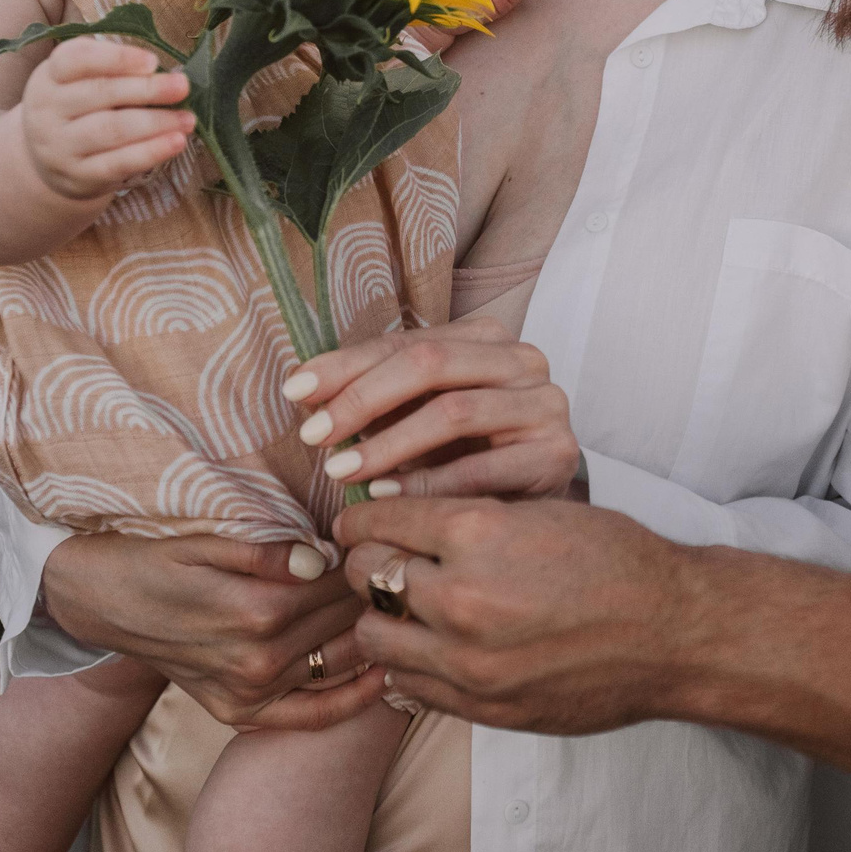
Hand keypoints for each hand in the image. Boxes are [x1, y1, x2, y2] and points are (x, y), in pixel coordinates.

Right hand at [17, 37, 194, 202]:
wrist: (48, 159)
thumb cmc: (78, 107)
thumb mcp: (80, 80)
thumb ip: (112, 68)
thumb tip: (163, 72)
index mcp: (50, 76)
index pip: (75, 59)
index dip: (116, 58)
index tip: (152, 61)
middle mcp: (48, 110)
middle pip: (100, 94)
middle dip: (147, 89)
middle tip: (182, 86)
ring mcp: (60, 146)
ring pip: (111, 130)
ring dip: (155, 123)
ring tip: (187, 119)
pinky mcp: (78, 176)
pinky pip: (118, 163)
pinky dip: (151, 152)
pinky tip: (176, 142)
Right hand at [37, 532, 387, 730]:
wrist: (103, 603)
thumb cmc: (155, 558)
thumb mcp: (204, 539)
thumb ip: (266, 552)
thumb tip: (320, 557)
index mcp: (256, 607)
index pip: (339, 581)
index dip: (364, 556)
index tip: (379, 536)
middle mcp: (258, 658)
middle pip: (345, 620)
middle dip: (373, 592)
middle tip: (393, 567)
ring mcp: (251, 692)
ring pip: (340, 662)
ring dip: (373, 635)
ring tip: (395, 607)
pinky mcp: (241, 713)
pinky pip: (312, 716)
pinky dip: (353, 699)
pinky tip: (382, 674)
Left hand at [283, 317, 579, 500]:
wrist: (543, 514)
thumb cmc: (472, 456)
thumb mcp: (423, 416)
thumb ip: (378, 396)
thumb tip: (305, 392)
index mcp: (487, 337)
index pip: (406, 342)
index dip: (346, 365)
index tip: (295, 391)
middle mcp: (522, 359)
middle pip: (428, 364)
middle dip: (362, 398)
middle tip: (313, 435)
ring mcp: (545, 404)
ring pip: (452, 411)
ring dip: (387, 443)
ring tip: (341, 470)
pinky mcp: (555, 454)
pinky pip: (481, 468)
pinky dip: (426, 484)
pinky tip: (386, 497)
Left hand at [335, 496, 709, 733]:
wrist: (673, 632)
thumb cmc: (614, 559)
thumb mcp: (536, 509)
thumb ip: (465, 515)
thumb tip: (398, 515)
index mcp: (478, 532)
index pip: (378, 521)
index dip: (364, 519)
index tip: (363, 522)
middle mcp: (463, 596)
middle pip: (366, 575)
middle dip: (369, 563)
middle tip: (384, 559)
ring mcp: (469, 661)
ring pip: (375, 636)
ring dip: (383, 617)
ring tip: (408, 606)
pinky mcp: (482, 706)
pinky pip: (409, 683)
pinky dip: (410, 661)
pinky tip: (433, 644)